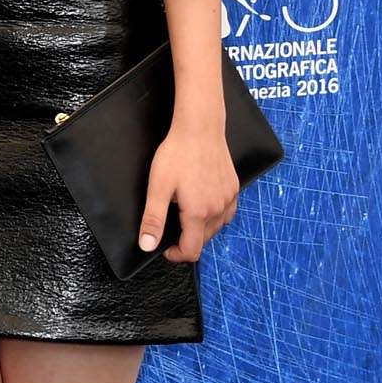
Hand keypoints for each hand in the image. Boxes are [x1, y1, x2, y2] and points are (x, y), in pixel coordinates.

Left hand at [139, 122, 238, 260]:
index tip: (166, 248)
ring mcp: (228, 198)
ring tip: (185, 214)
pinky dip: (215, 216)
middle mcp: (217, 209)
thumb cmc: (178, 153)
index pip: (191, 251)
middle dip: (186, 240)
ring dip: (200, 229)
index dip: (176, 255)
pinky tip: (204, 204)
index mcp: (198, 213)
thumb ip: (153, 219)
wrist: (199, 127)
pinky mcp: (234, 187)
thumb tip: (148, 245)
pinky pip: (227, 212)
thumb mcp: (158, 187)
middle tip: (171, 227)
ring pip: (216, 228)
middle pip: (203, 241)